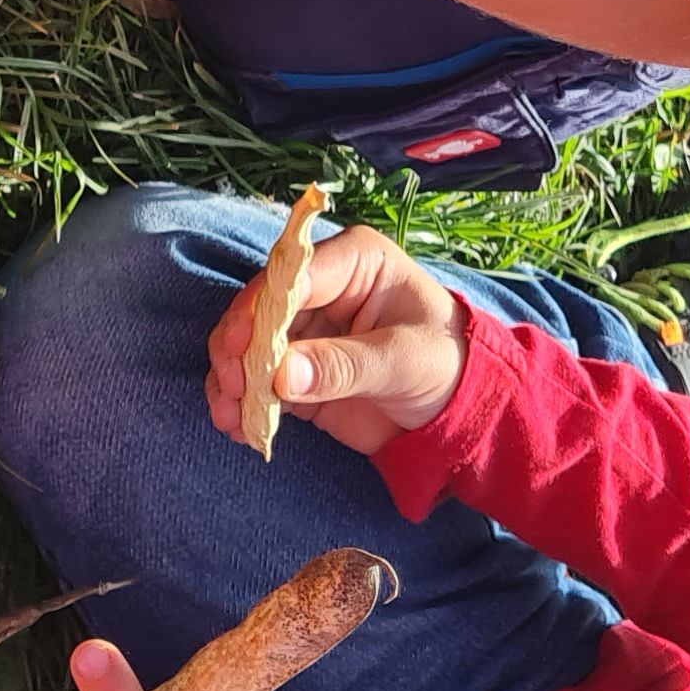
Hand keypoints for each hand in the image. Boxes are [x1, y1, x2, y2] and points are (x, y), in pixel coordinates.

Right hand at [203, 222, 465, 459]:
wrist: (460, 407)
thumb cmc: (445, 362)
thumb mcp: (402, 361)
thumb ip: (343, 365)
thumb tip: (280, 375)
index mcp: (354, 262)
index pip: (293, 274)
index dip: (259, 307)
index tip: (238, 346)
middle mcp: (321, 288)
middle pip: (259, 309)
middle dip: (237, 348)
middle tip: (231, 387)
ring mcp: (305, 330)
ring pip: (249, 346)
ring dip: (232, 380)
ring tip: (229, 417)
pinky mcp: (297, 370)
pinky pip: (258, 382)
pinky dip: (243, 403)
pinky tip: (237, 428)